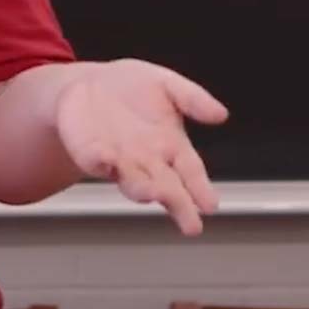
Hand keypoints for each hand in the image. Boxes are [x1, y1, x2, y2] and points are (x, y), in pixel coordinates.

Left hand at [49, 59, 227, 234]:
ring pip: (134, 182)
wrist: (87, 84)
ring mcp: (119, 161)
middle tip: (191, 224)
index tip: (211, 205)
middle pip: (168, 187)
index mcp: (171, 144)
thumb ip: (193, 98)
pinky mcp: (91, 155)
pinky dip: (102, 163)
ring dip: (143, 189)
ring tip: (152, 194)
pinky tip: (107, 161)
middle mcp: (148, 160)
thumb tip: (221, 114)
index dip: (201, 188)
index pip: (191, 171)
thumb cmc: (131, 88)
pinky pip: (96, 162)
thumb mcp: (166, 84)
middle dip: (179, 205)